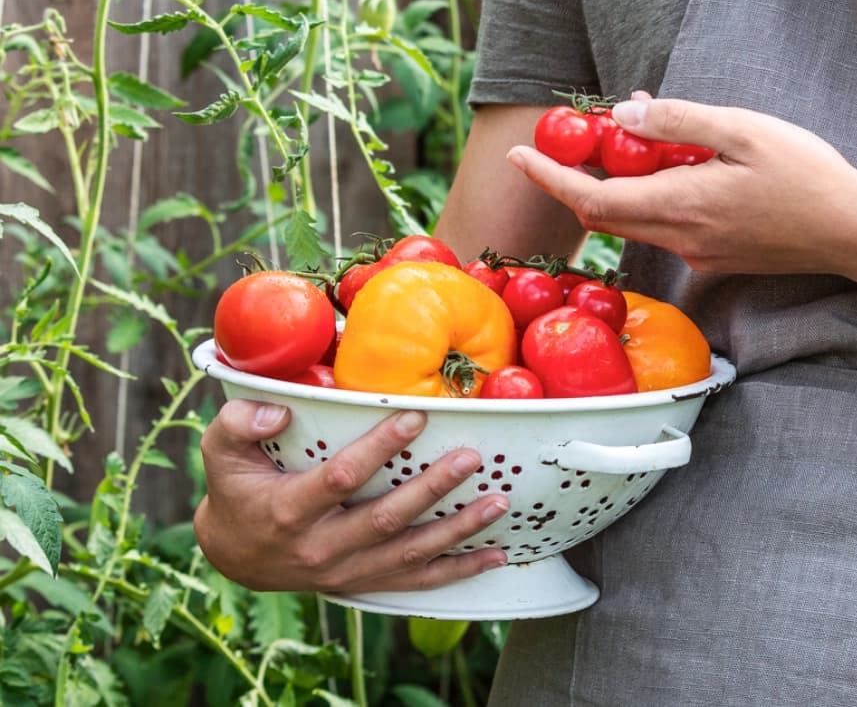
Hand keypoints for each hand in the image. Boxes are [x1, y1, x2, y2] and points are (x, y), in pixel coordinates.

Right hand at [194, 400, 508, 592]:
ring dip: (459, 530)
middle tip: (471, 458)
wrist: (236, 556)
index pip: (340, 478)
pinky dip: (460, 570)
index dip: (379, 448)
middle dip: (433, 488)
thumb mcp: (219, 452)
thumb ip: (238, 423)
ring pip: (409, 553)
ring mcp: (347, 571)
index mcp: (288, 511)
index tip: (416, 417)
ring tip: (498, 503)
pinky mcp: (366, 583)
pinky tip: (497, 554)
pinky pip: (418, 582)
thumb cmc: (235, 491)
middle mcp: (320, 548)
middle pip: (385, 519)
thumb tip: (278, 411)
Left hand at [506, 96, 856, 278]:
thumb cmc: (807, 176)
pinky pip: (667, 228)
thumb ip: (679, 123)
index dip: (550, 179)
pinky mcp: (718, 259)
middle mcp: (680, 239)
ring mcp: (699, 255)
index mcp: (680, 205)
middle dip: (576, 180)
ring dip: (618, 187)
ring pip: (636, 221)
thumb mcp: (742, 130)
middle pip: (605, 215)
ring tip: (627, 142)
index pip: (593, 199)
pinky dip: (652, 199)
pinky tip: (677, 169)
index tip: (519, 157)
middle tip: (567, 141)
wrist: (855, 234)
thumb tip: (622, 118)